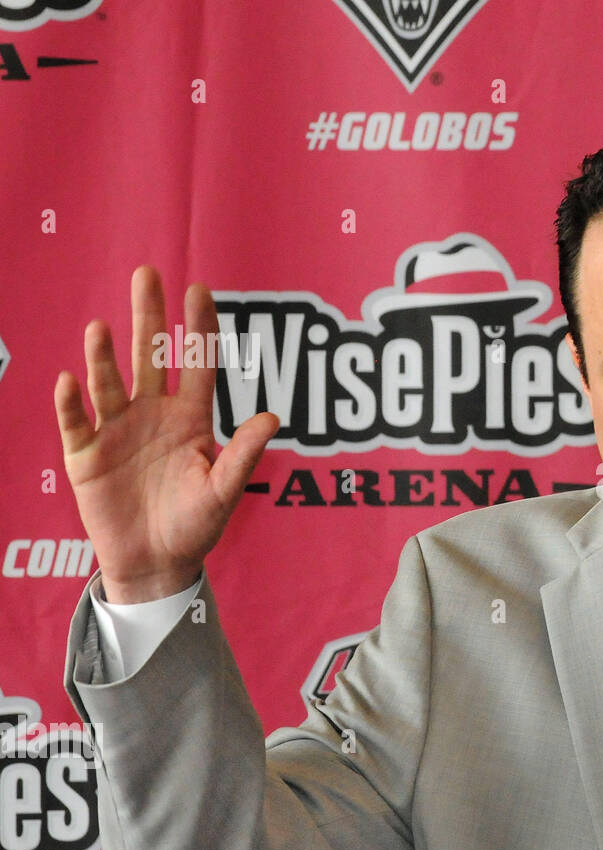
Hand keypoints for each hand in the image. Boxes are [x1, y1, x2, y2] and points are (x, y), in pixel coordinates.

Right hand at [54, 266, 279, 602]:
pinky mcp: (86, 455)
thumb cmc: (196, 526)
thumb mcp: (224, 491)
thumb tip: (273, 418)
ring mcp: (117, 431)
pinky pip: (76, 423)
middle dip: (148, 317)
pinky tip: (69, 381)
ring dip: (104, 356)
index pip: (196, 365)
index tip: (200, 289)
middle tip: (147, 274)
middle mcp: (152, 415)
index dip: (199, 328)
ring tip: (102, 328)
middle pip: (150, 357)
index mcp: (189, 419)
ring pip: (110, 383)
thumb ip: (244, 455)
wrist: (156, 563)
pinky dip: (71, 404)